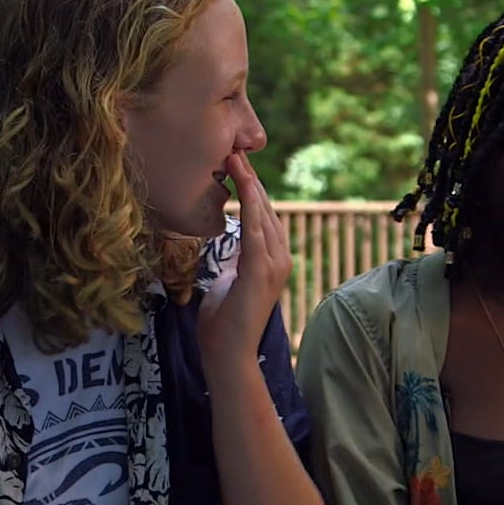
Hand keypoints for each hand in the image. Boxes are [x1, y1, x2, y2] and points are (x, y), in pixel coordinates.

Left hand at [197, 151, 289, 368]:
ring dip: (249, 184)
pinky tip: (240, 184)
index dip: (251, 188)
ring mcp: (274, 266)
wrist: (228, 355)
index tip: (235, 164)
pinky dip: (249, 204)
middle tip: (234, 150)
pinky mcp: (261, 272)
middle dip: (250, 178)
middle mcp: (280, 259)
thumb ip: (232, 259)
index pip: (264, 215)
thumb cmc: (224, 323)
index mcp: (272, 260)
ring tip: (234, 158)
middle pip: (267, 208)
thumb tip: (225, 243)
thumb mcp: (228, 281)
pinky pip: (256, 230)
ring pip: (264, 214)